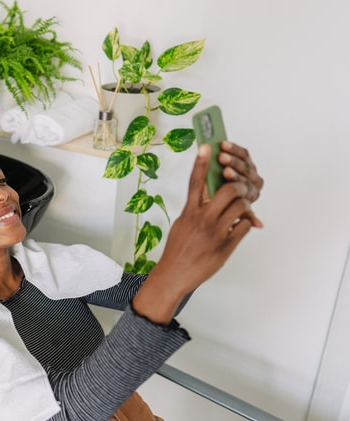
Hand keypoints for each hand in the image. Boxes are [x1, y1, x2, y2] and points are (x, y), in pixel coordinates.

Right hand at [132, 144, 262, 323]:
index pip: (195, 182)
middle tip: (242, 188)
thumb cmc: (179, 248)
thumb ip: (196, 208)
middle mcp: (202, 219)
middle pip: (227, 190)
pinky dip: (246, 223)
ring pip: (240, 206)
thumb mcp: (183, 223)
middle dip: (239, 186)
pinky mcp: (226, 246)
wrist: (175, 274)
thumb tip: (208, 193)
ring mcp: (215, 232)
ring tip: (244, 207)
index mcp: (189, 211)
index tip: (207, 145)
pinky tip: (241, 225)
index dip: (202, 162)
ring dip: (246, 204)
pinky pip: (244, 226)